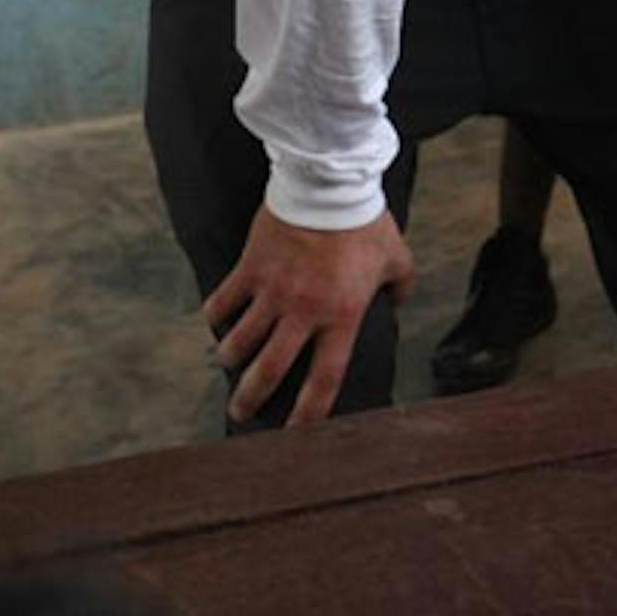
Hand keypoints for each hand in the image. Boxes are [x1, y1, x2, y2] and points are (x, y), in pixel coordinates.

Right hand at [204, 205, 413, 425]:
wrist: (329, 182)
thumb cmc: (365, 222)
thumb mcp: (397, 257)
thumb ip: (401, 286)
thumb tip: (399, 302)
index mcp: (342, 316)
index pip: (325, 379)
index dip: (310, 413)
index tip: (296, 433)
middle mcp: (303, 311)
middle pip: (270, 370)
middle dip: (251, 398)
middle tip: (240, 413)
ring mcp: (273, 290)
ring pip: (240, 340)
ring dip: (230, 359)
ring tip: (228, 365)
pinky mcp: (251, 266)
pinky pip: (224, 300)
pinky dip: (216, 315)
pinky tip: (216, 321)